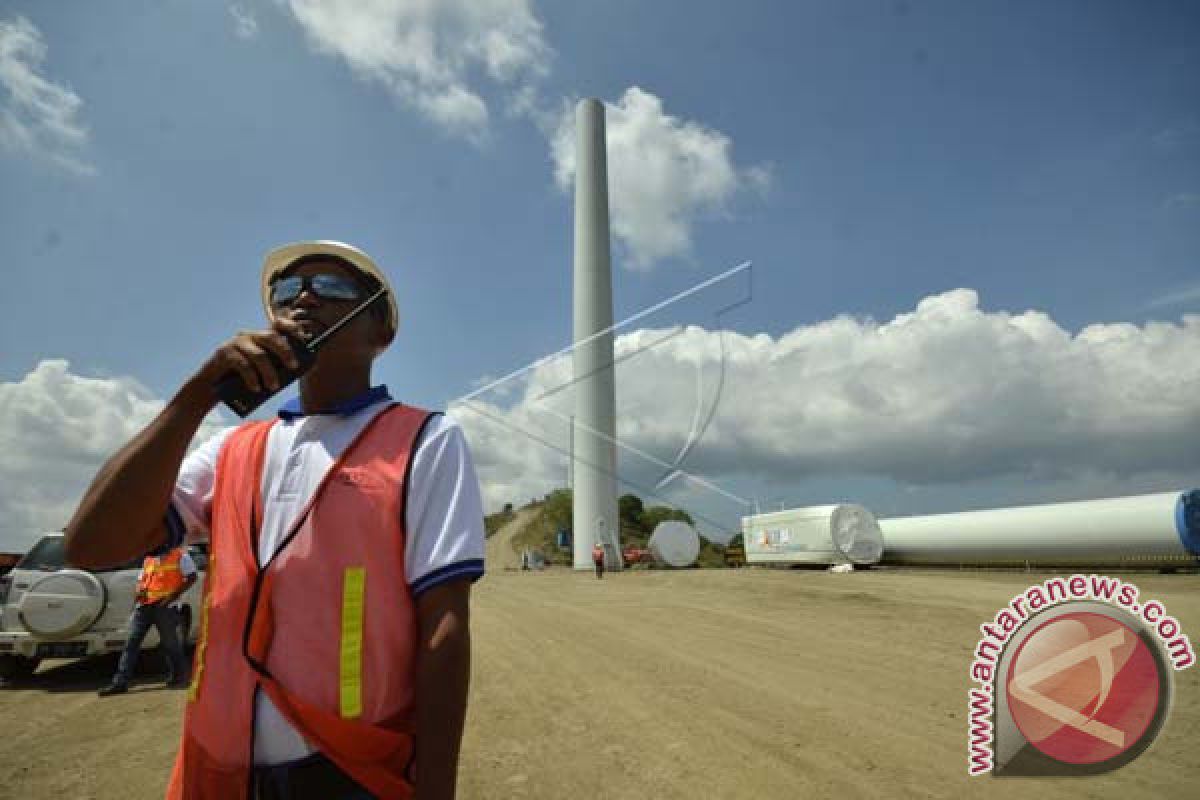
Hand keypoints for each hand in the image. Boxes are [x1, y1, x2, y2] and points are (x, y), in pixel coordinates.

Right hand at [190, 317, 306, 398]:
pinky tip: (256, 387)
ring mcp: (236, 342)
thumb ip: (276, 367)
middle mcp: (250, 335)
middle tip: (293, 367)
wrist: (213, 387)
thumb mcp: (262, 370)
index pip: (278, 325)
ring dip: (269, 372)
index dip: (292, 327)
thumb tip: (299, 370)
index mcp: (261, 338)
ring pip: (259, 354)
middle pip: (271, 337)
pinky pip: (242, 364)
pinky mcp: (224, 352)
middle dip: (285, 351)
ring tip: (273, 387)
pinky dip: (251, 377)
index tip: (303, 337)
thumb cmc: (242, 378)